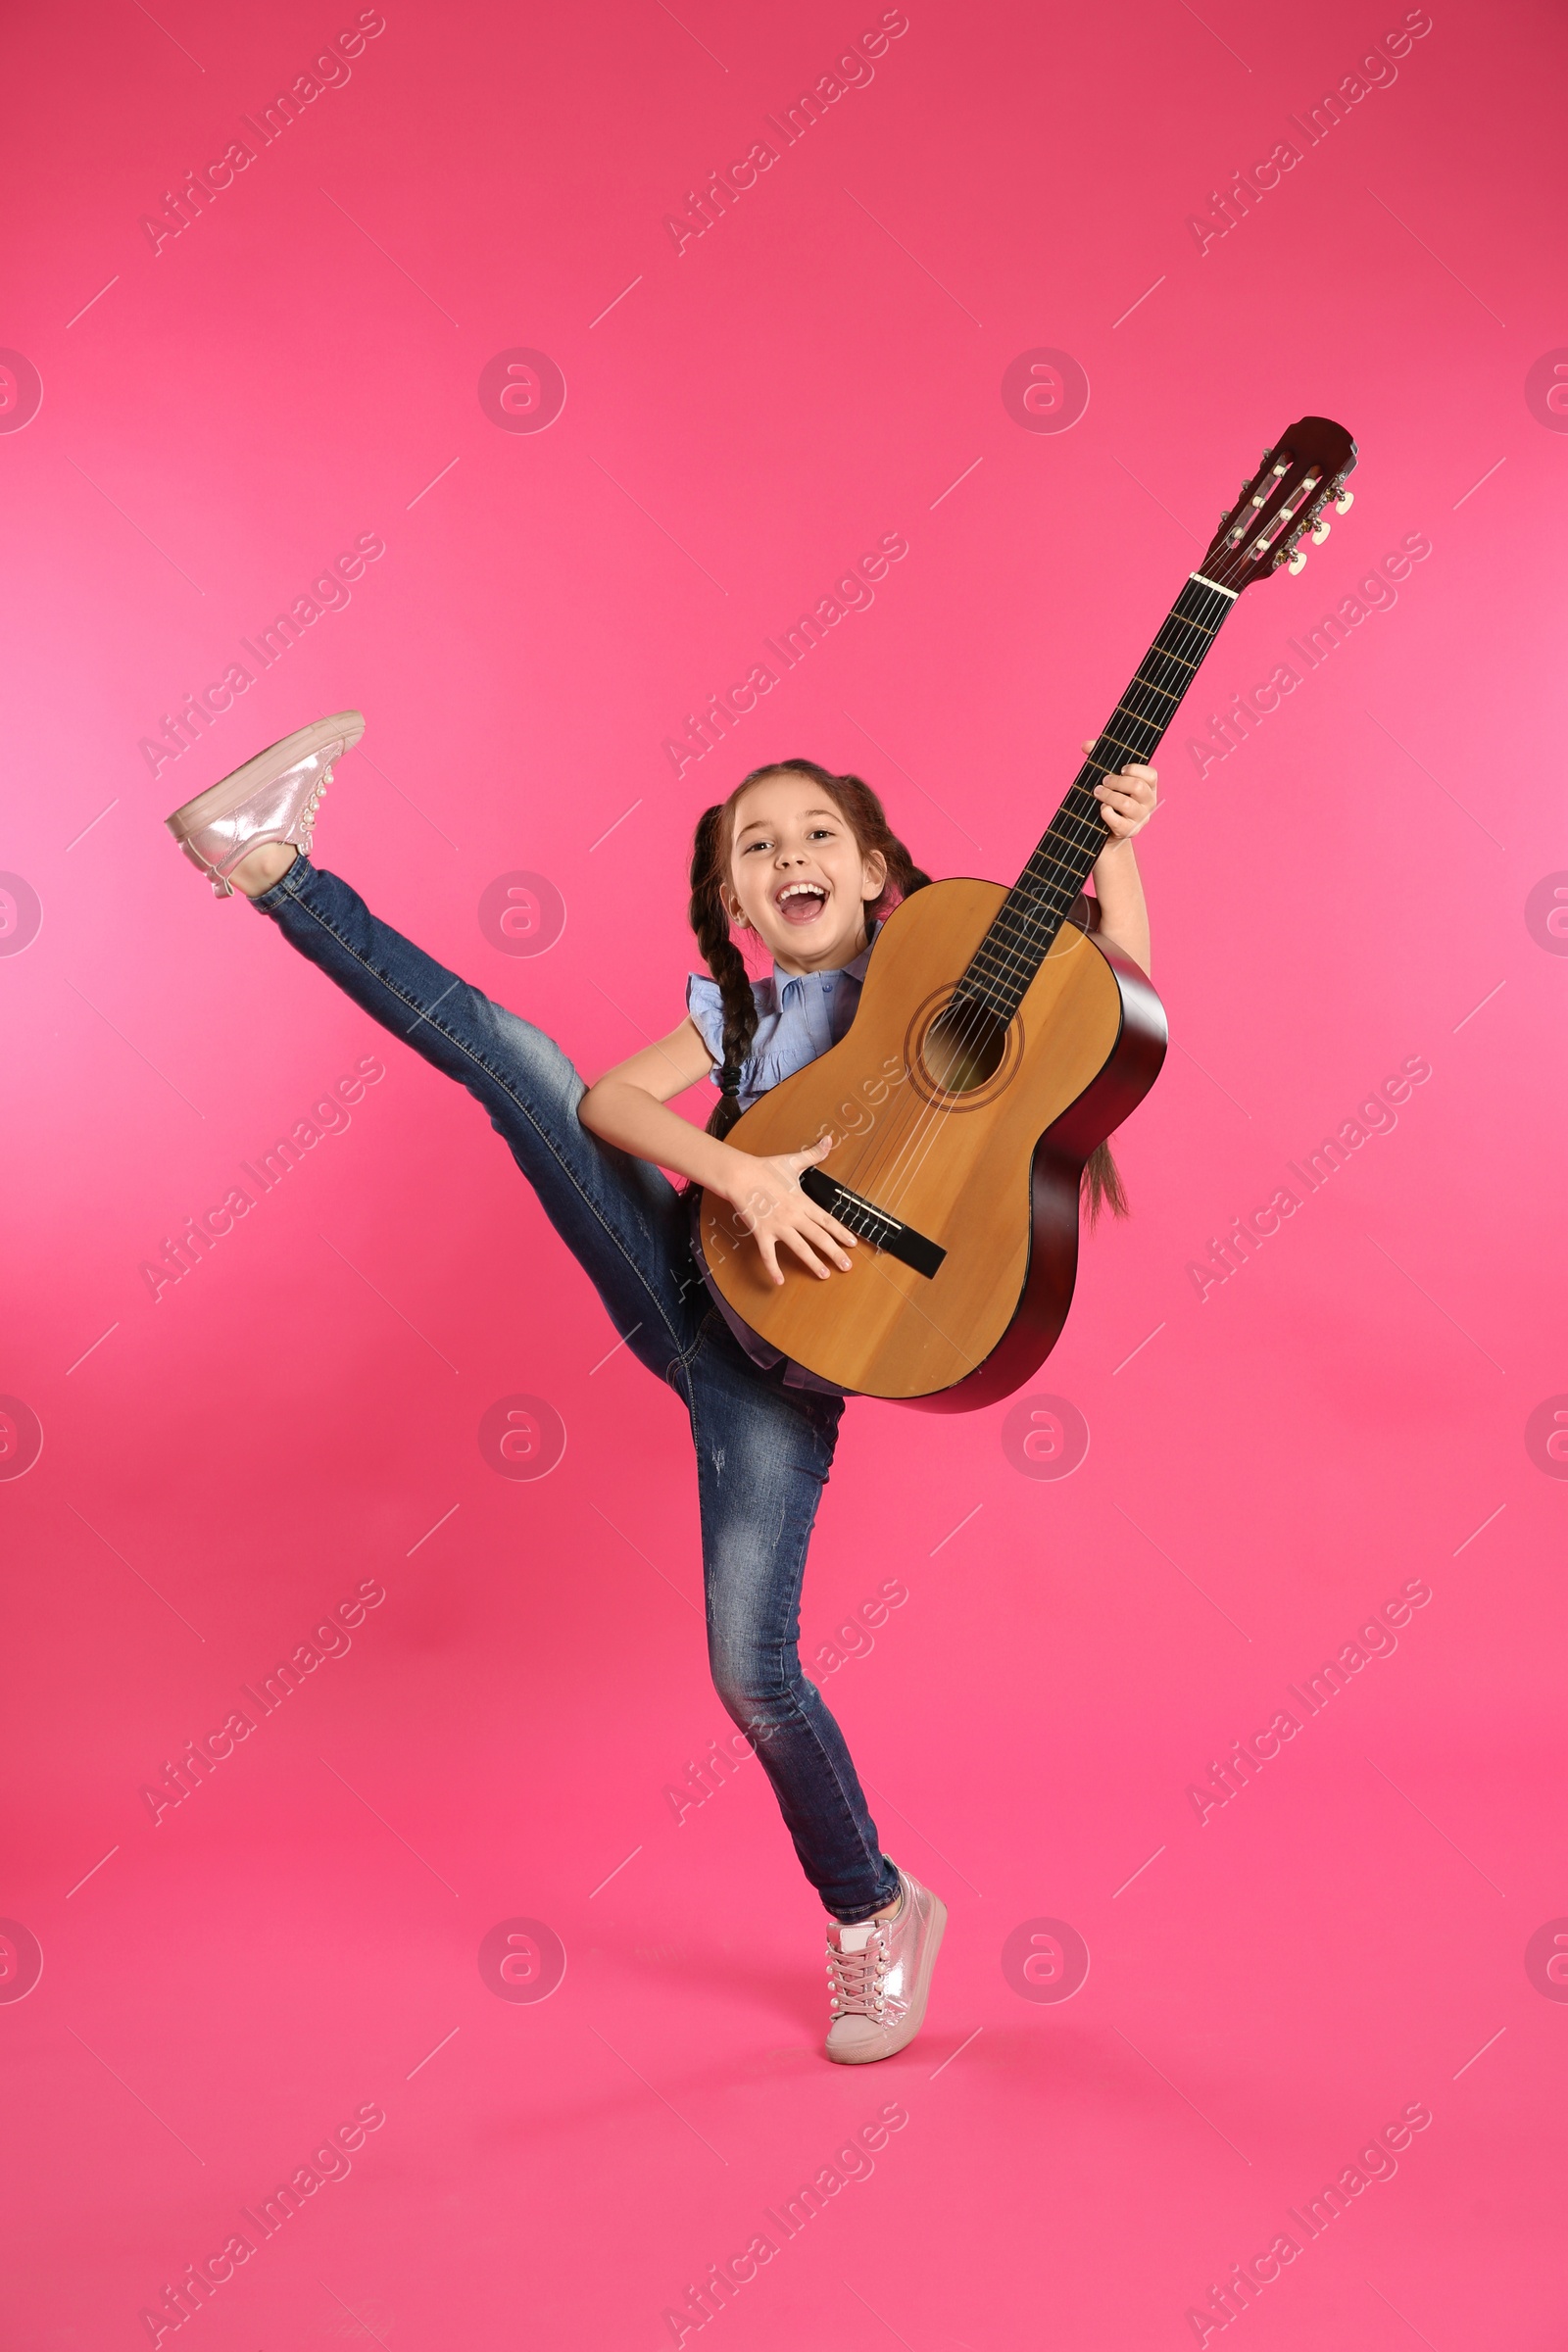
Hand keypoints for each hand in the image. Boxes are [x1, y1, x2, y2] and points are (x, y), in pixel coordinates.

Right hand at [719, 1134, 859, 1285]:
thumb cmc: (766, 1169)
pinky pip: (768, 1255)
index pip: (827, 1220)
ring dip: (812, 1262)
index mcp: (803, 1202)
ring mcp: (778, 1226)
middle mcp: (793, 1216)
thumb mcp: (793, 1161)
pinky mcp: (761, 1233)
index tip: (853, 1243)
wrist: (740, 1175)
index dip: (841, 1232)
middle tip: (847, 1267)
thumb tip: (830, 1139)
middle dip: (835, 1252)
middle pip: (818, 1237)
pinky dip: (773, 1269)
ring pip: (799, 1248)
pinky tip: (779, 1282)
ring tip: (824, 1275)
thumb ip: (814, 1154)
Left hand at [1083, 738, 1157, 840]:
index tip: (1120, 769)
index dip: (1135, 769)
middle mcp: (1149, 802)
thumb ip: (1099, 759)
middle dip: (1116, 781)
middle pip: (1138, 786)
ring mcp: (1141, 818)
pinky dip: (1106, 813)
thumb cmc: (1110, 800)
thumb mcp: (1109, 780)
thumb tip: (1085, 745)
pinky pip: (1117, 821)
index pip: (1151, 774)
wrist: (1108, 832)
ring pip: (1126, 803)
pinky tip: (1101, 809)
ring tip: (1097, 793)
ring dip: (1107, 795)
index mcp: (1149, 787)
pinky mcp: (1130, 831)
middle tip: (1104, 782)